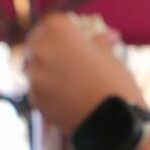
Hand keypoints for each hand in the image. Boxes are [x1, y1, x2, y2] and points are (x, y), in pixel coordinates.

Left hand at [24, 14, 143, 132]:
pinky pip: (37, 92)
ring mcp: (35, 75)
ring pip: (34, 70)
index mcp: (57, 29)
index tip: (71, 43)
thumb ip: (101, 43)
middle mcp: (40, 48)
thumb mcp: (110, 57)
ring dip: (46, 74)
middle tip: (64, 64)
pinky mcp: (35, 100)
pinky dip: (48, 95)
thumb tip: (110, 35)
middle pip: (36, 45)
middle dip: (48, 52)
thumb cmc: (115, 84)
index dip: (63, 34)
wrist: (114, 124)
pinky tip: (66, 101)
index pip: (52, 25)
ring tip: (67, 85)